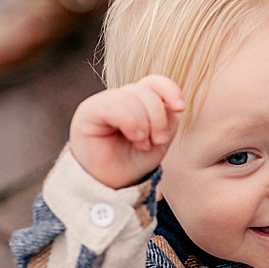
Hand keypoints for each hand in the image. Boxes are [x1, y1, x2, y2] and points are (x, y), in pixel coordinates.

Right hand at [68, 75, 186, 188]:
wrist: (110, 185)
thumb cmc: (132, 163)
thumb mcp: (159, 141)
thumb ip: (167, 120)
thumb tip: (169, 106)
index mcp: (136, 102)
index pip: (153, 82)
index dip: (170, 90)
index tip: (180, 108)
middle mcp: (119, 98)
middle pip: (146, 91)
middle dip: (158, 117)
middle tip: (158, 141)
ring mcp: (103, 102)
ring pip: (132, 97)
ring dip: (144, 124)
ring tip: (143, 144)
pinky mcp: (89, 111)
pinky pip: (115, 106)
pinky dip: (132, 122)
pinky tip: (135, 138)